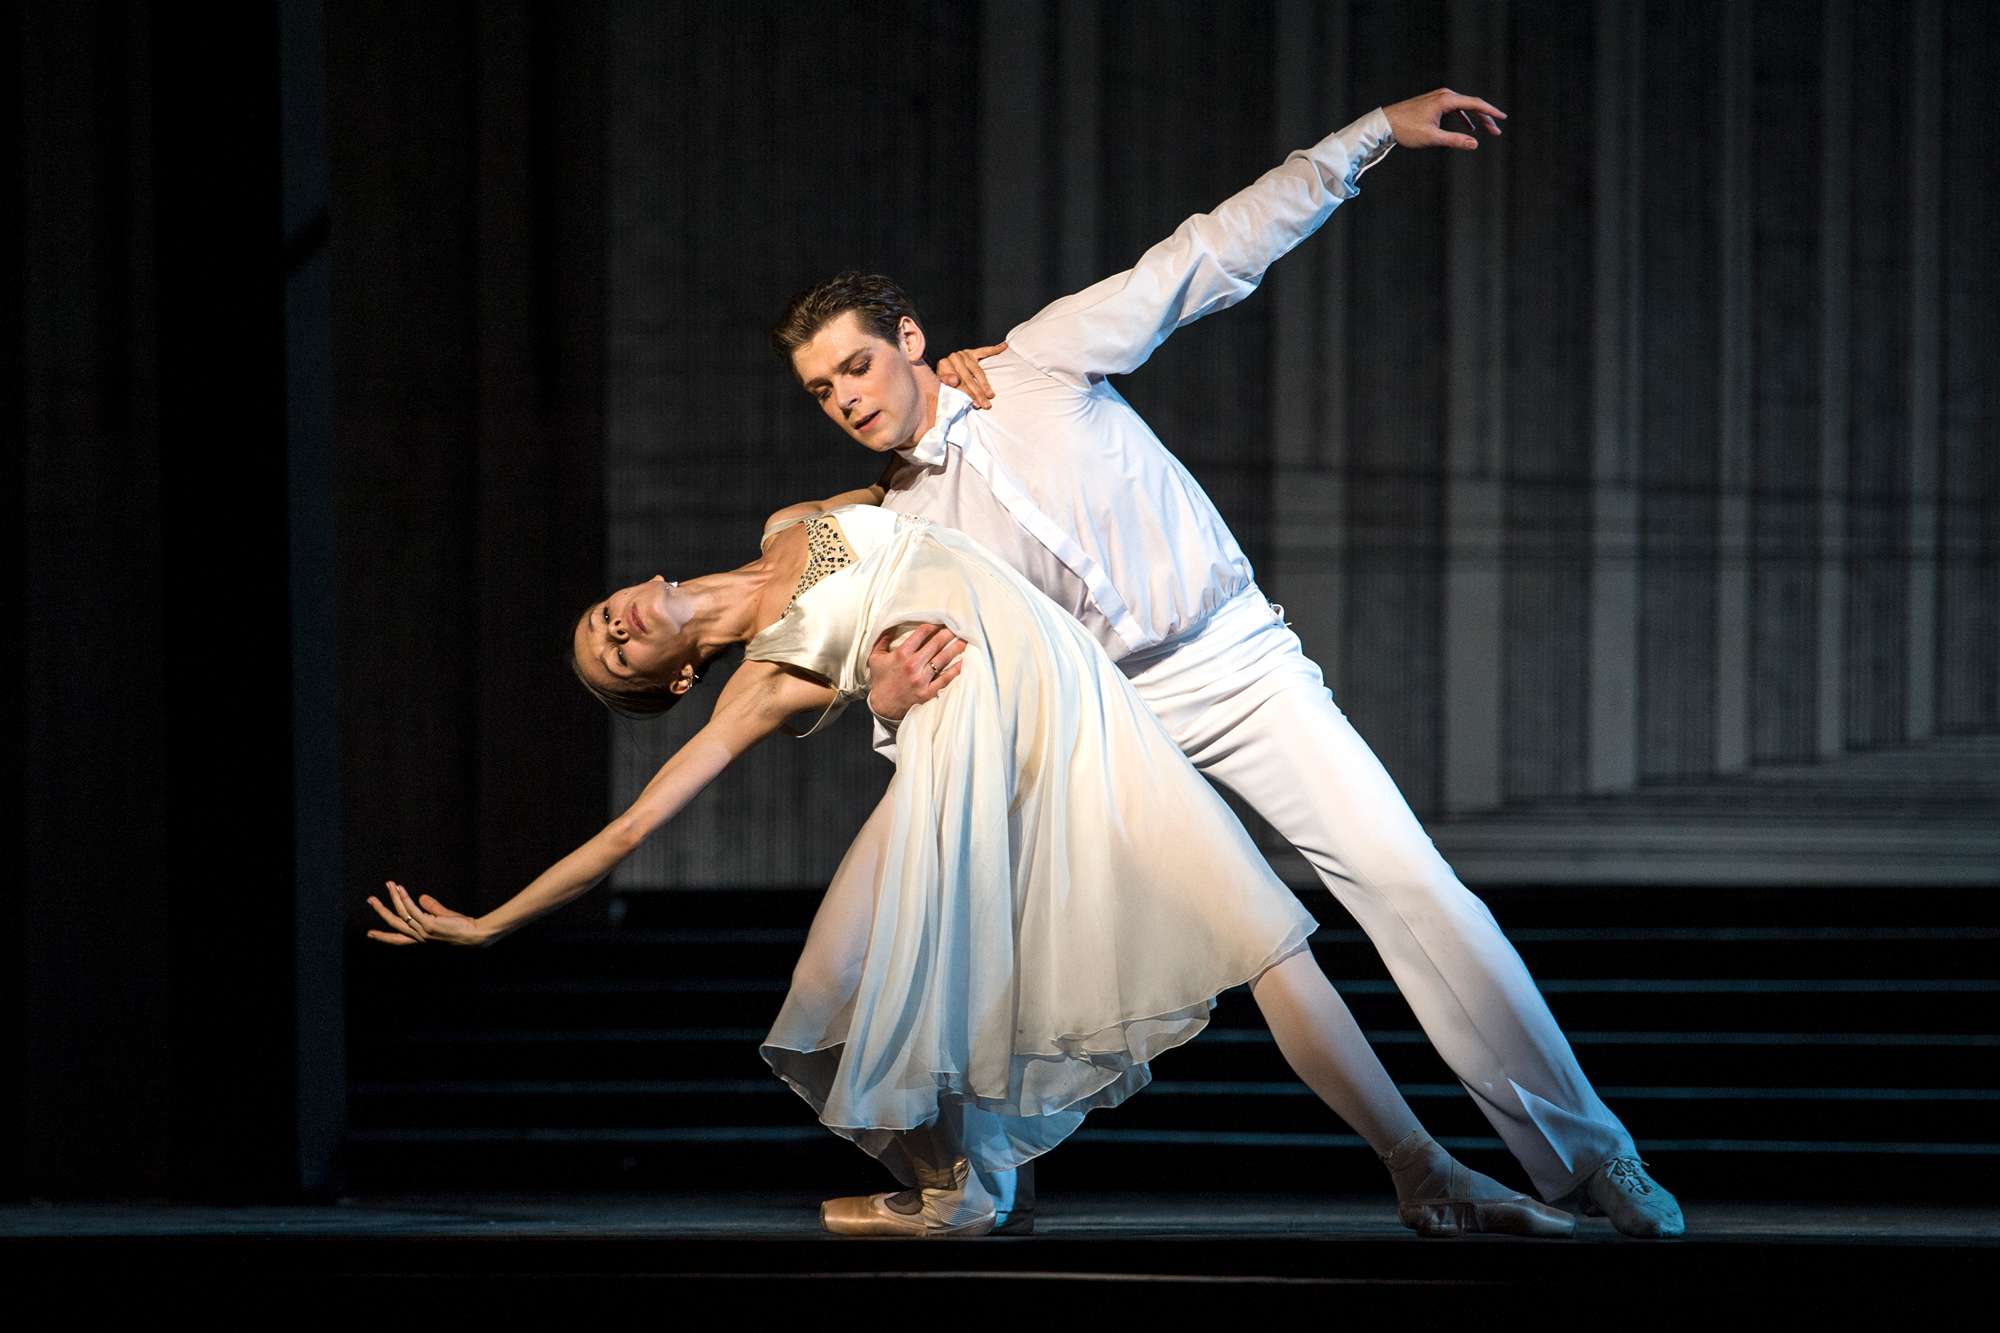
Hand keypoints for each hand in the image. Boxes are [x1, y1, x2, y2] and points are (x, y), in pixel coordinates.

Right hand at [366, 880, 491, 947]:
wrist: (476, 935)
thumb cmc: (462, 927)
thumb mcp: (444, 917)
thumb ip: (432, 908)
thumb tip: (421, 897)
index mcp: (421, 938)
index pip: (397, 938)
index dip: (383, 936)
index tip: (369, 933)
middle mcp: (419, 937)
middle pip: (394, 924)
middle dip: (381, 911)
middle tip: (370, 899)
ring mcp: (423, 932)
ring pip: (402, 913)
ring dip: (393, 897)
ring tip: (388, 885)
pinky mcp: (429, 926)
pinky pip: (412, 910)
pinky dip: (405, 898)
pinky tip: (400, 889)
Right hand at [866, 624, 967, 721]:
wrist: (882, 706)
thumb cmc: (880, 680)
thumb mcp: (875, 658)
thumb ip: (882, 640)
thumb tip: (890, 625)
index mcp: (901, 654)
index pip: (922, 633)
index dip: (933, 625)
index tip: (941, 621)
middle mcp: (913, 665)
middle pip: (936, 644)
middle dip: (948, 633)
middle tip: (958, 626)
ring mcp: (922, 679)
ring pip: (943, 659)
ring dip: (955, 648)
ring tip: (964, 640)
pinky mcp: (928, 692)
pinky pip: (945, 679)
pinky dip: (955, 670)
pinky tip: (963, 662)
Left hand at [935, 341, 1006, 408]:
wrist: (942, 371)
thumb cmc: (943, 380)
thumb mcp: (941, 383)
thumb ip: (947, 381)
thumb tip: (955, 380)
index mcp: (944, 364)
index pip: (958, 382)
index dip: (967, 394)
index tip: (975, 404)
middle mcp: (954, 357)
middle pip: (969, 377)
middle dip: (978, 393)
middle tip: (985, 404)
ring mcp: (964, 354)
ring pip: (978, 370)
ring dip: (985, 384)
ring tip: (991, 395)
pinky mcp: (971, 352)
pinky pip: (985, 351)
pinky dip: (995, 349)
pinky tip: (1004, 347)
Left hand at [1383, 88, 1504, 150]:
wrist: (1385, 123)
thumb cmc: (1407, 130)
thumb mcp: (1432, 138)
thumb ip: (1455, 140)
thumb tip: (1474, 144)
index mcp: (1446, 100)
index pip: (1475, 104)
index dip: (1491, 112)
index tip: (1503, 118)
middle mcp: (1444, 95)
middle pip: (1472, 104)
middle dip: (1486, 118)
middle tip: (1497, 131)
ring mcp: (1439, 97)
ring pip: (1464, 106)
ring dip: (1476, 118)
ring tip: (1486, 129)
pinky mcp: (1433, 102)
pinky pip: (1455, 108)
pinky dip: (1464, 117)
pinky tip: (1469, 126)